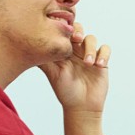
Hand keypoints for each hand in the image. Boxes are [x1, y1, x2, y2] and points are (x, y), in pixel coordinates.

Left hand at [39, 19, 109, 134]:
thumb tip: (29, 49)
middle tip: (76, 38)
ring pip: (91, 38)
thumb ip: (44, 61)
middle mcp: (76, 49)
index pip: (63, 32)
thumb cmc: (65, 91)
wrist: (81, 107)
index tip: (61, 33)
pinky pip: (105, 49)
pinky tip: (99, 65)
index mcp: (64, 50)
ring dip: (90, 48)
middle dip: (78, 30)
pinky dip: (103, 54)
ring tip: (88, 62)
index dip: (63, 27)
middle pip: (78, 29)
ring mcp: (89, 54)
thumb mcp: (52, 74)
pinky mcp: (101, 61)